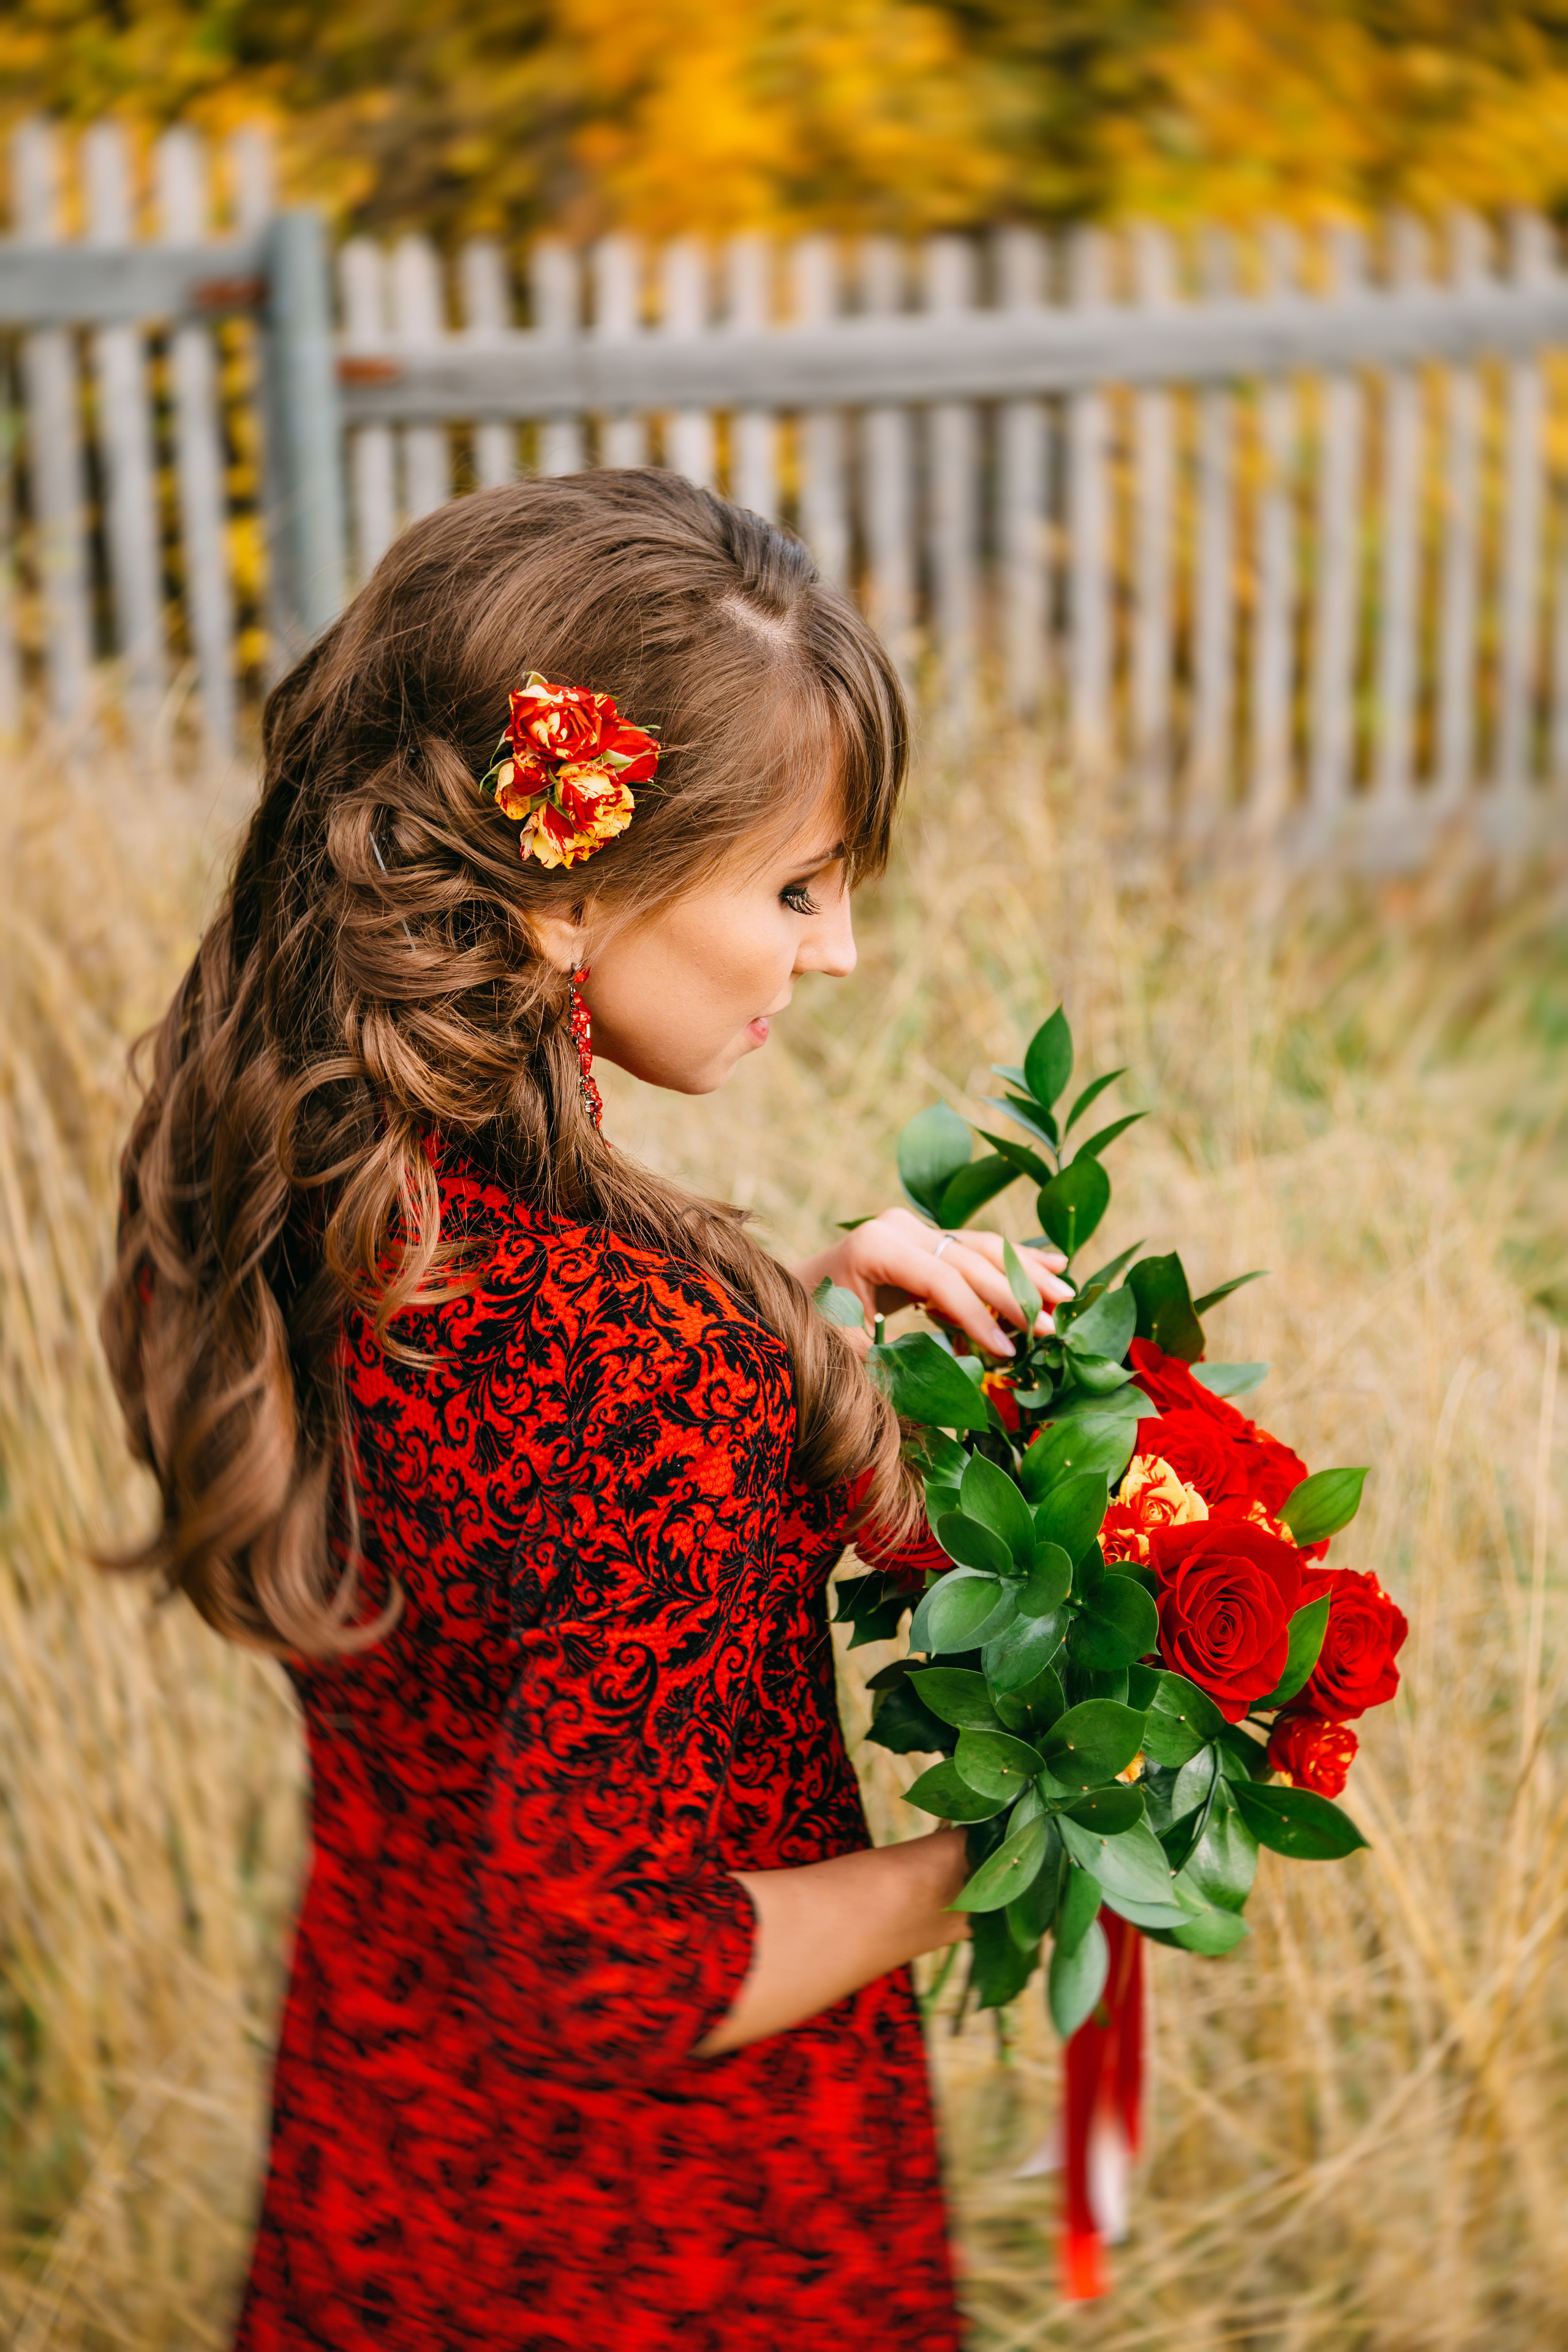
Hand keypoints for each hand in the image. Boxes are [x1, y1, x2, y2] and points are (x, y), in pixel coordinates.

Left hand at [791, 1207, 1072, 1359]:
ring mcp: (910, 1227)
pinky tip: (1053, 1263)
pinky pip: (972, 1248)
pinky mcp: (920, 1237)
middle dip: (1015, 1292)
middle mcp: (897, 1228)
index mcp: (875, 1248)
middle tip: (1054, 1325)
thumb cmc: (809, 1333)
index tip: (1010, 1352)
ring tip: (1066, 1295)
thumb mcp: (845, 1354)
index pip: (943, 1280)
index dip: (980, 1316)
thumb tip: (957, 1392)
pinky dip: (1011, 1259)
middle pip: (970, 1258)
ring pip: (980, 1246)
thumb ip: (896, 1367)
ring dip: (1025, 1270)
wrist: (783, 1301)